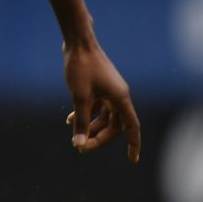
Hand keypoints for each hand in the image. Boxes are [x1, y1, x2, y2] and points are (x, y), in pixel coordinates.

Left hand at [63, 41, 140, 161]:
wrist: (77, 41)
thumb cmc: (81, 67)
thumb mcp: (80, 97)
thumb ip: (81, 122)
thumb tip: (79, 144)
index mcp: (120, 98)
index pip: (131, 127)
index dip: (133, 144)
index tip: (132, 160)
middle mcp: (118, 95)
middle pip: (115, 125)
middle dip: (100, 138)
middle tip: (81, 147)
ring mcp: (109, 90)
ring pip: (104, 117)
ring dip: (91, 127)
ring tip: (74, 136)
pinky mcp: (99, 85)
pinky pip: (96, 106)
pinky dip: (86, 114)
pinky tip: (69, 120)